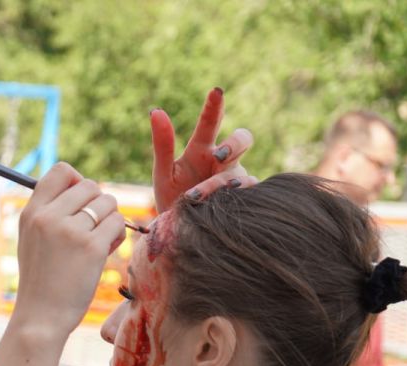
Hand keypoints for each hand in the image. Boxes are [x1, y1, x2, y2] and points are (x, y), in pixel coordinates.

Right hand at [12, 163, 125, 341]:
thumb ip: (50, 213)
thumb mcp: (32, 240)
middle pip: (90, 186)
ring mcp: (70, 231)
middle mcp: (48, 217)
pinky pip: (117, 224)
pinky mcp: (91, 248)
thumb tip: (83, 189)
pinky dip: (117, 237)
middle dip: (99, 205)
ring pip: (108, 203)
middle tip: (93, 229)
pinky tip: (105, 253)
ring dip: (110, 220)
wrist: (40, 318)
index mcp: (31, 212)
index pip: (61, 171)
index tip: (80, 202)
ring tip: (99, 242)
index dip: (77, 182)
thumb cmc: (41, 282)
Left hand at [150, 87, 255, 212]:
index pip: (210, 123)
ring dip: (223, 182)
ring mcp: (236, 182)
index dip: (214, 107)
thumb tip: (155, 111)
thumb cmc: (172, 199)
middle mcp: (223, 162)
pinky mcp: (245, 204)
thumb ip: (162, 144)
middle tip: (218, 153)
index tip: (216, 91)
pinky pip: (250, 198)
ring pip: (242, 173)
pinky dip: (238, 200)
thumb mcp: (163, 172)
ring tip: (198, 195)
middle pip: (242, 140)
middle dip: (234, 143)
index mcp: (202, 150)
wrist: (180, 233)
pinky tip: (224, 208)